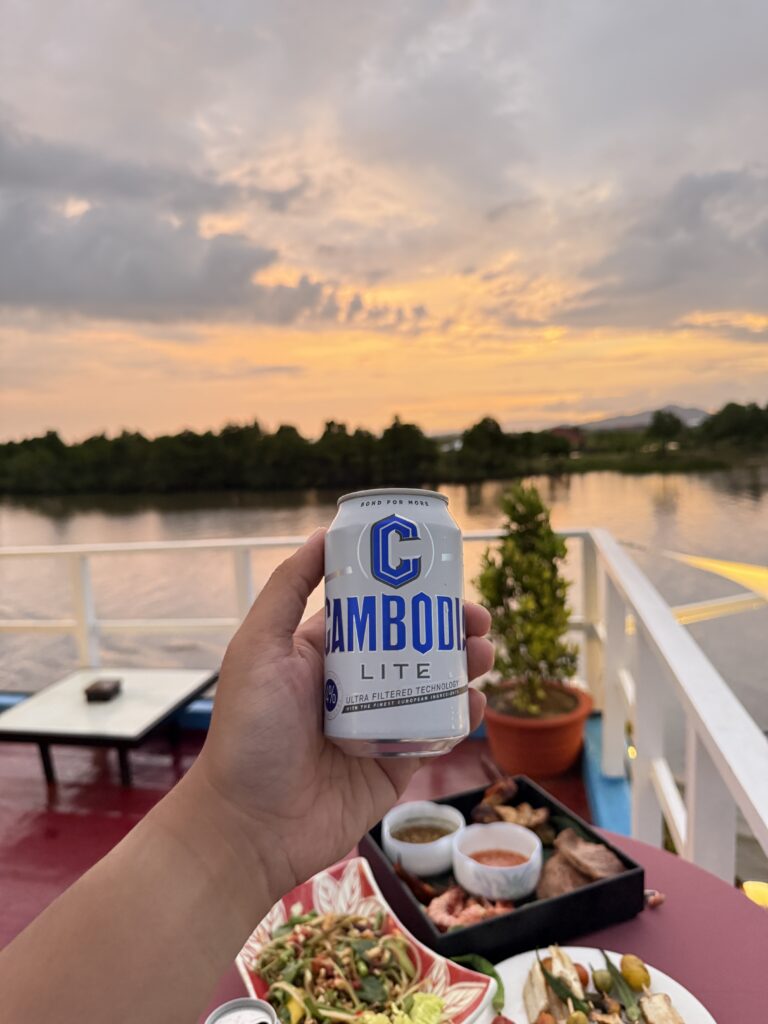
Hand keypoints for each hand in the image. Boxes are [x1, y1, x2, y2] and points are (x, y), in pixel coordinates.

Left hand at [194, 529, 492, 900]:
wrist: (249, 825)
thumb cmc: (248, 732)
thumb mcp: (258, 646)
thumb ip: (288, 589)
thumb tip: (323, 533)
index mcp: (324, 653)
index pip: (379, 612)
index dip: (414, 594)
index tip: (444, 581)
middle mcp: (355, 684)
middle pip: (416, 647)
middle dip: (451, 630)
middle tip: (478, 623)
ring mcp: (378, 725)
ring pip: (434, 686)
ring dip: (465, 667)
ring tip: (483, 656)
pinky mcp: (395, 765)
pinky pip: (437, 734)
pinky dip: (462, 717)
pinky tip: (475, 703)